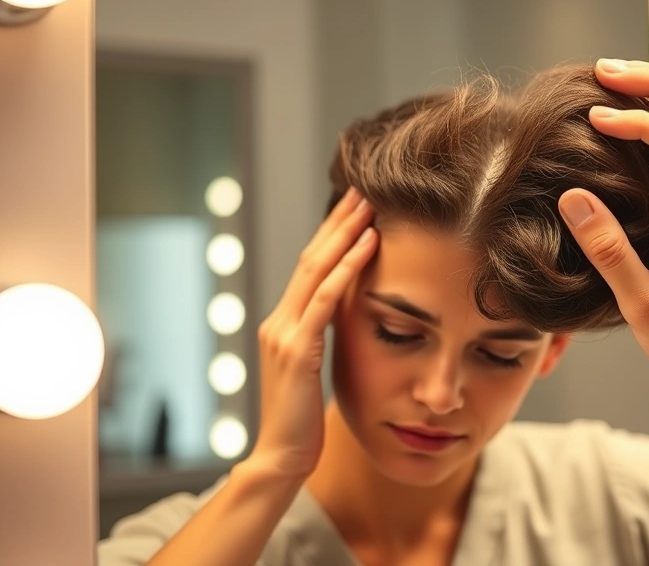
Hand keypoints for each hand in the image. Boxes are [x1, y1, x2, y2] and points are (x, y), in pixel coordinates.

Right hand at [248, 188, 377, 479]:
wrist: (282, 458)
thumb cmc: (304, 421)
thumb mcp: (313, 371)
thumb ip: (320, 340)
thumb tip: (344, 317)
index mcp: (283, 324)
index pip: (310, 267)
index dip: (331, 234)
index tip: (355, 206)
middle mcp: (278, 321)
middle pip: (311, 257)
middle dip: (338, 221)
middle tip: (363, 188)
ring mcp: (284, 334)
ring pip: (317, 269)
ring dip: (345, 233)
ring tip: (370, 205)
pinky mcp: (297, 350)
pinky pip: (325, 299)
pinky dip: (348, 268)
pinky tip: (369, 245)